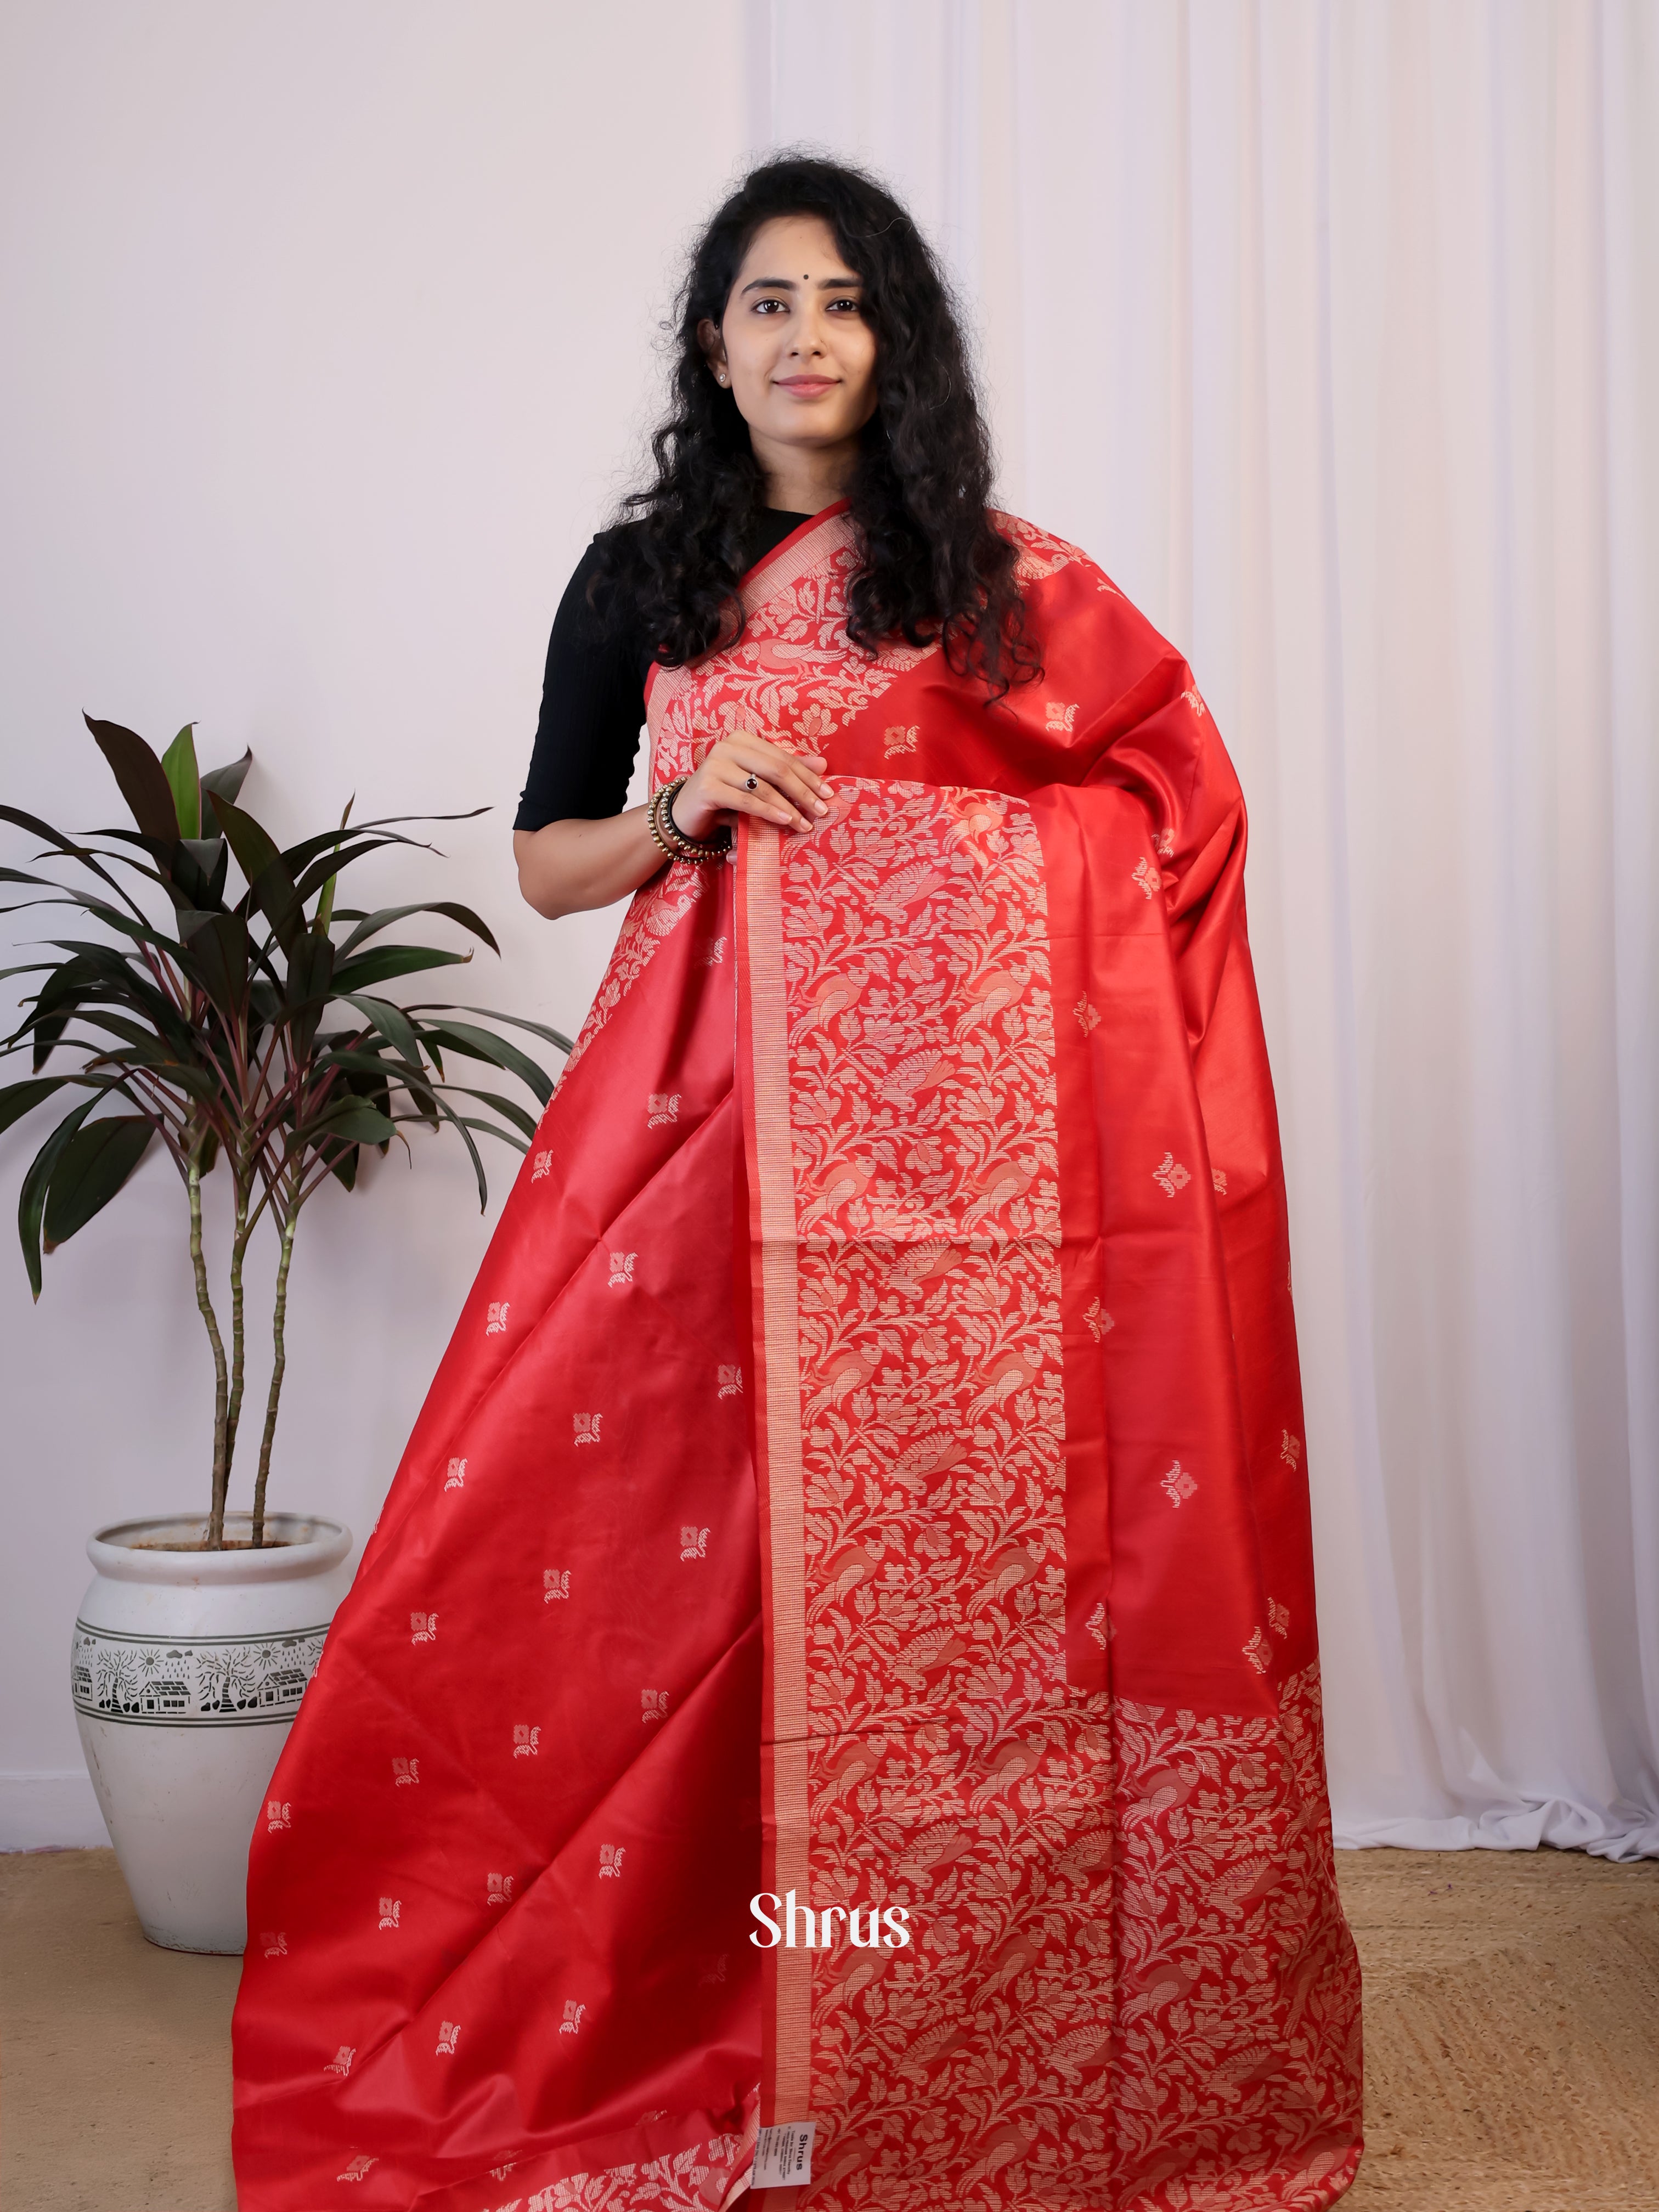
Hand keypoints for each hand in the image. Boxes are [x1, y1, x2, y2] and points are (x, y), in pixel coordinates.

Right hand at [672, 730, 829, 839]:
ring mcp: (716, 765)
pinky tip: (785, 821)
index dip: (808, 775)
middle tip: (822, 810)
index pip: (783, 757)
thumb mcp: (757, 782)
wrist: (684, 814)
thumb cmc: (725, 797)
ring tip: (806, 824)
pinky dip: (769, 812)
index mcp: (743, 739)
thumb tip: (823, 765)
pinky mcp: (708, 787)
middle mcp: (728, 746)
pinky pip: (746, 800)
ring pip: (763, 786)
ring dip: (789, 807)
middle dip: (803, 791)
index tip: (828, 793)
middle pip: (776, 769)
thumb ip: (786, 771)